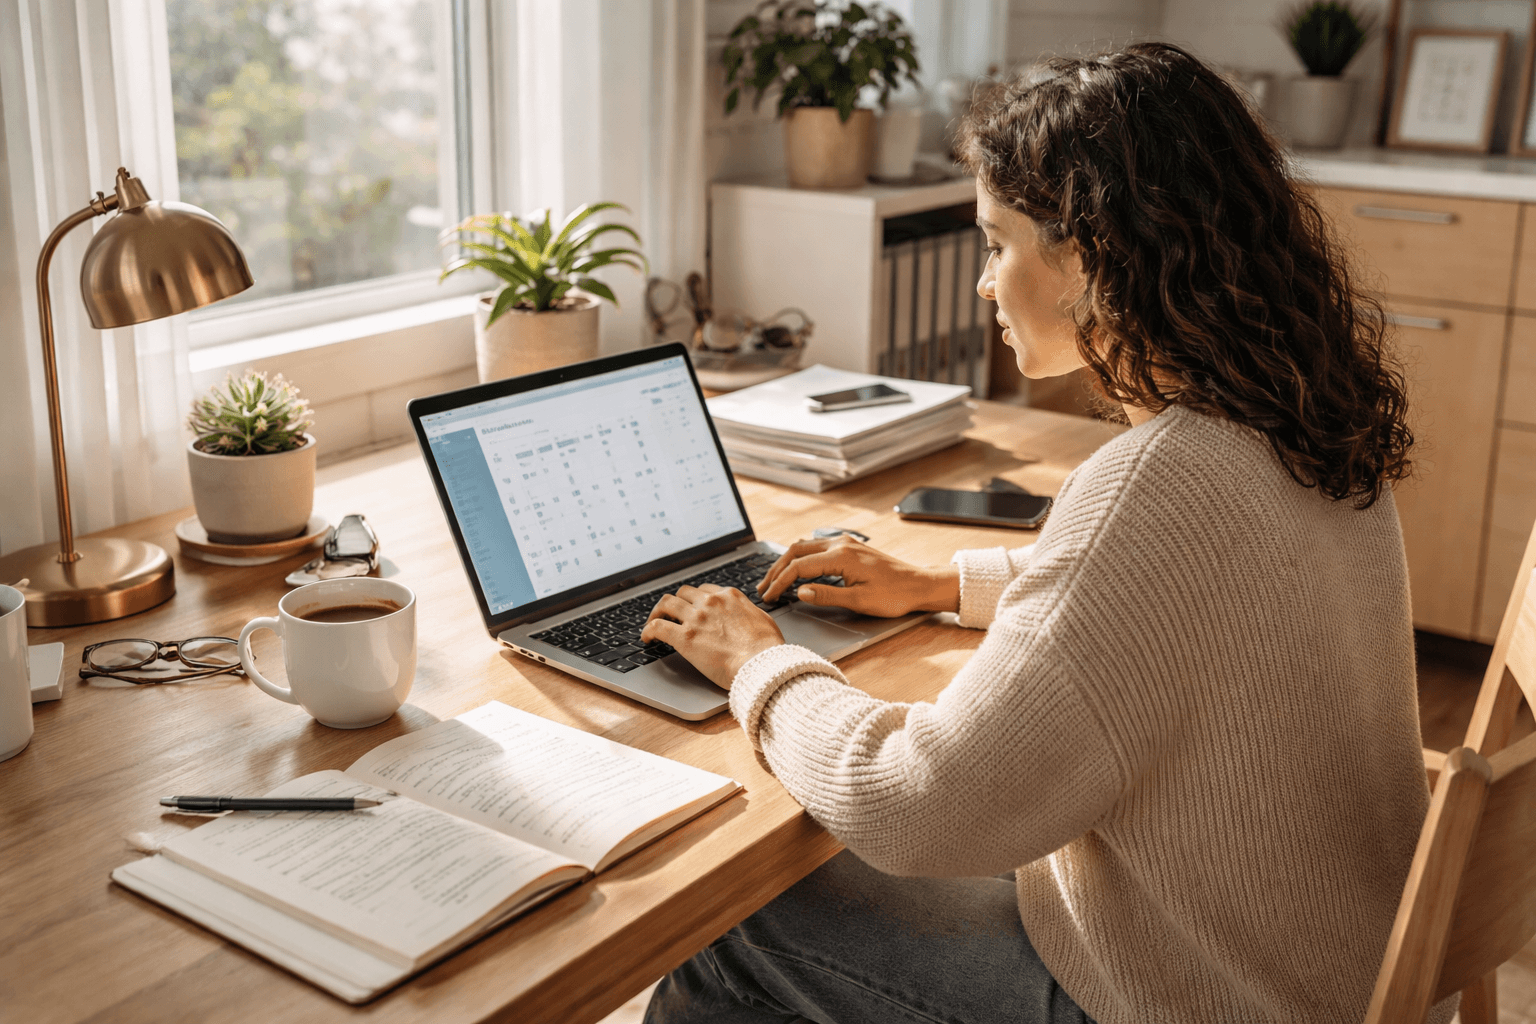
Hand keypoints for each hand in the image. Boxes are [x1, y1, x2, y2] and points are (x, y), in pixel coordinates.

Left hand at [640, 584, 785, 689]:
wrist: (762, 663)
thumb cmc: (767, 647)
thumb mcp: (763, 619)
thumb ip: (748, 613)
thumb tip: (746, 615)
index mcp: (729, 596)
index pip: (704, 590)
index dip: (694, 599)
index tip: (691, 608)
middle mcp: (710, 602)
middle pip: (683, 593)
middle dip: (675, 603)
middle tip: (670, 615)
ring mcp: (696, 618)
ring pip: (666, 604)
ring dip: (657, 612)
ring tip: (653, 622)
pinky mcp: (685, 637)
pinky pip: (657, 626)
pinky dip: (648, 630)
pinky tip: (646, 638)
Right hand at [758, 536, 959, 616]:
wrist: (919, 585)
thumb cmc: (894, 595)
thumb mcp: (859, 601)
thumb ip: (826, 595)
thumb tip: (799, 592)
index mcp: (841, 556)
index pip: (799, 567)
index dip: (779, 583)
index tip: (769, 597)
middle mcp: (841, 544)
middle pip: (796, 551)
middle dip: (776, 569)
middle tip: (763, 588)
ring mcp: (845, 543)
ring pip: (805, 546)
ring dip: (787, 562)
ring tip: (774, 580)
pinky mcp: (850, 547)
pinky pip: (816, 547)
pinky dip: (800, 558)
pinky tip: (796, 570)